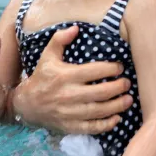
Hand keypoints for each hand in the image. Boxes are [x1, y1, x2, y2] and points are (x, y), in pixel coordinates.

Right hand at [11, 26, 133, 134]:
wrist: (26, 105)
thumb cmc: (41, 77)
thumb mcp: (47, 56)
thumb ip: (60, 40)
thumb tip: (76, 28)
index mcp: (65, 76)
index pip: (94, 71)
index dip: (111, 69)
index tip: (120, 67)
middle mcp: (68, 95)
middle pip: (100, 92)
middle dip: (118, 87)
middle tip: (128, 83)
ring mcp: (69, 113)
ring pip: (99, 111)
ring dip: (117, 106)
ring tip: (129, 99)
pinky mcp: (69, 126)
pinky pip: (91, 127)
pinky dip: (106, 125)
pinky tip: (117, 118)